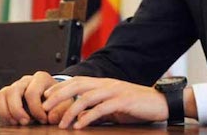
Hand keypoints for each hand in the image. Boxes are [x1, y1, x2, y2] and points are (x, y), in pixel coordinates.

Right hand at [0, 71, 72, 125]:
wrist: (53, 97)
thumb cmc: (58, 99)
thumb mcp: (64, 103)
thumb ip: (60, 109)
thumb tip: (50, 117)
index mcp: (41, 78)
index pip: (32, 92)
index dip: (35, 109)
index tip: (43, 120)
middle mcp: (27, 79)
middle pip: (14, 90)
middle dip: (17, 110)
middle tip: (26, 122)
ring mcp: (17, 84)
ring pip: (4, 93)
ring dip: (8, 111)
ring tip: (17, 123)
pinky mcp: (10, 92)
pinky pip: (1, 98)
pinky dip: (3, 110)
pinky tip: (13, 120)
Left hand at [41, 77, 167, 128]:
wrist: (161, 103)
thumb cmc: (137, 105)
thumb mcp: (114, 106)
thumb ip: (97, 108)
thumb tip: (79, 117)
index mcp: (104, 83)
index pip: (77, 81)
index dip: (60, 88)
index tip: (44, 98)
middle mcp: (108, 84)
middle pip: (78, 85)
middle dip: (59, 96)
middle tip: (45, 109)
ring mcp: (116, 91)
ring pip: (87, 97)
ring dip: (71, 110)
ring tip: (60, 124)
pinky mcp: (124, 101)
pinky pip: (102, 108)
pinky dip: (89, 117)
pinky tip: (80, 125)